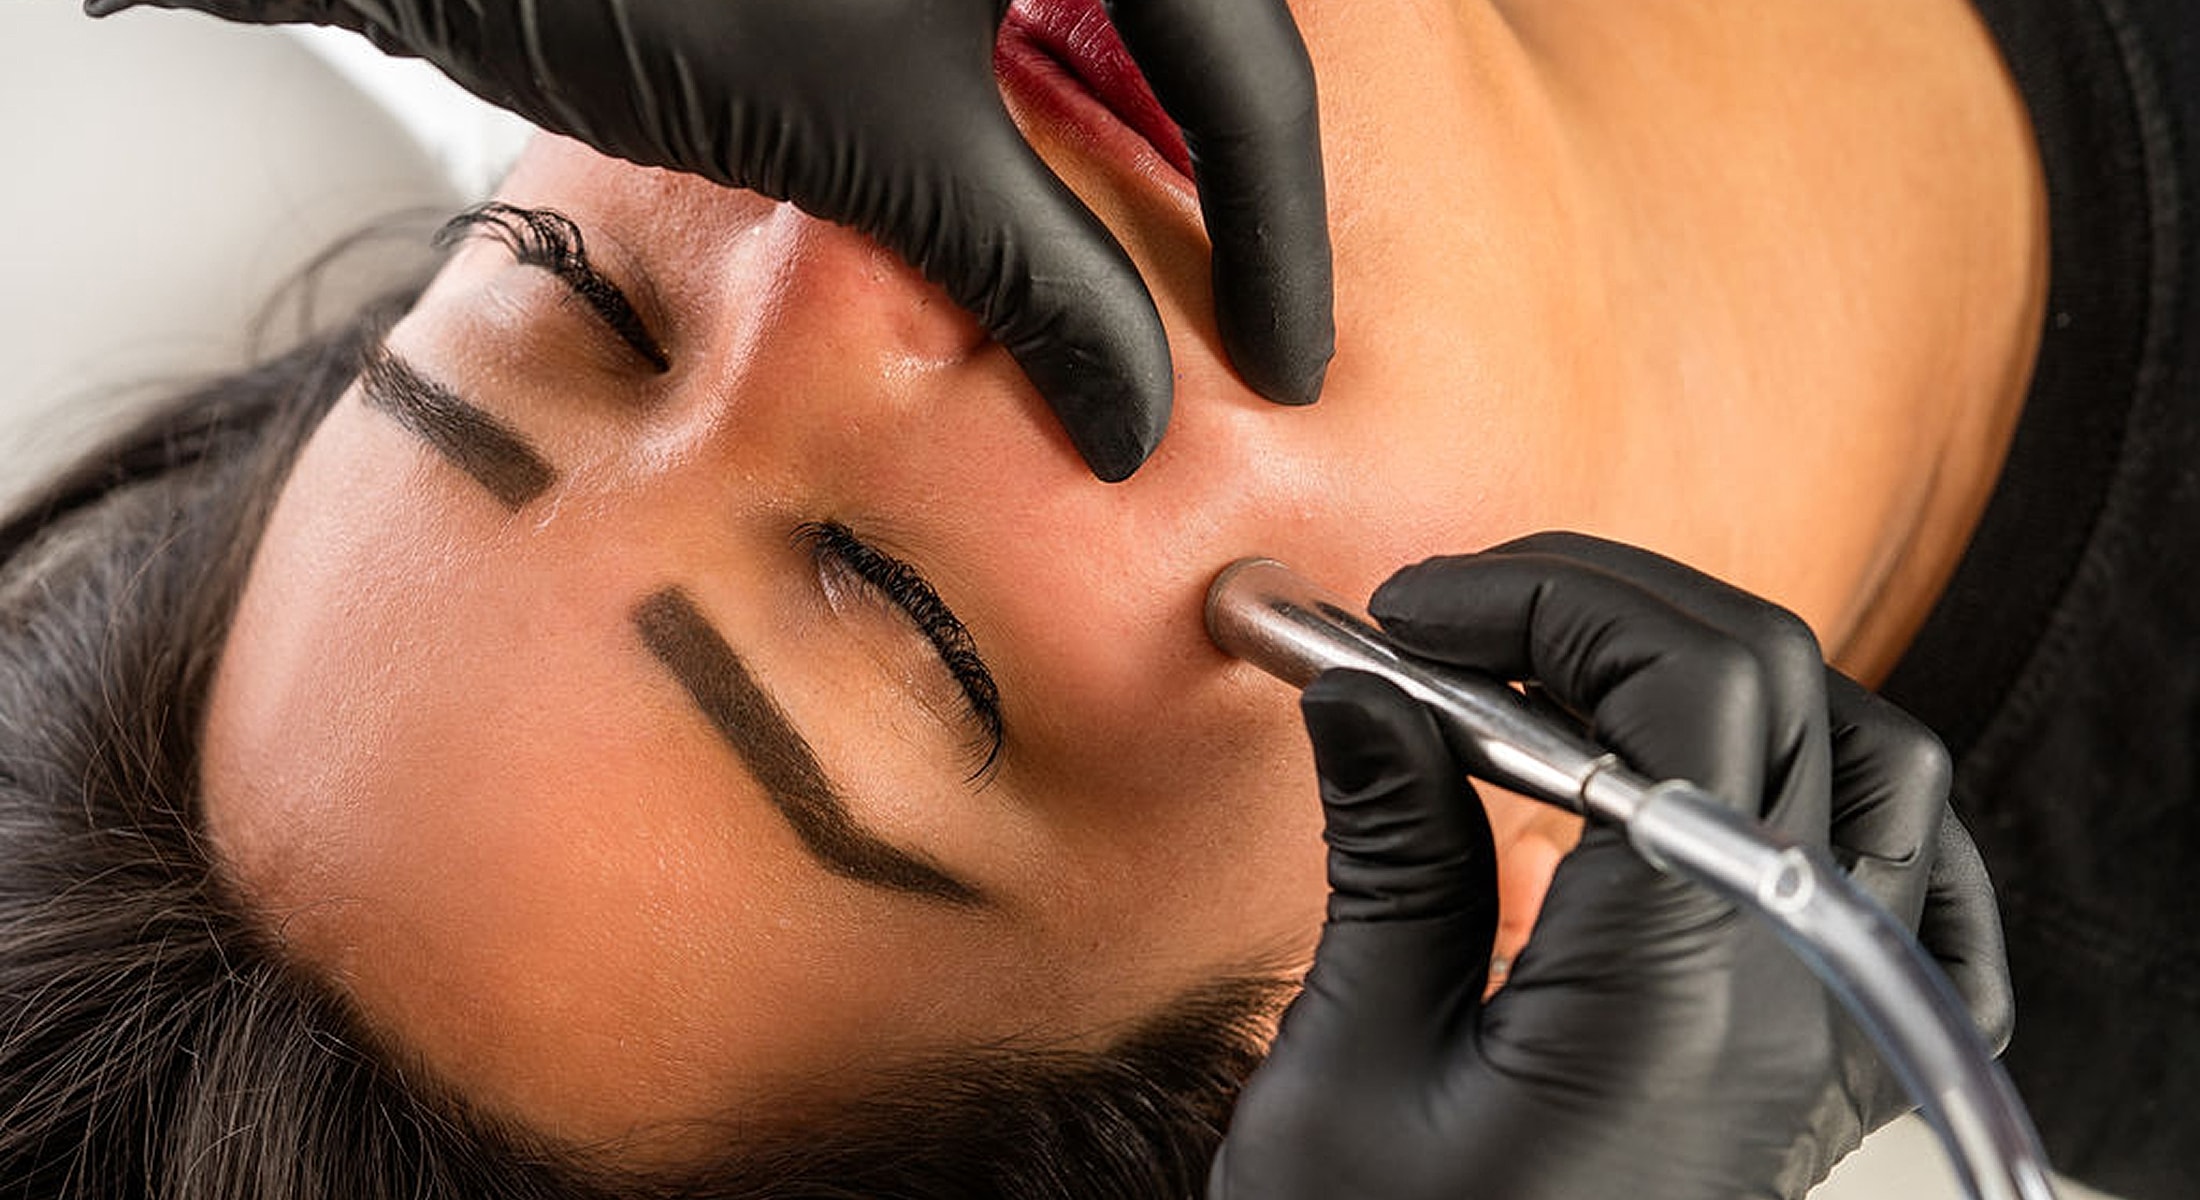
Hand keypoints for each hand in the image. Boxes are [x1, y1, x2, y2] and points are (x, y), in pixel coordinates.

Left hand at [86, 0, 1334, 481]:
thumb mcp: (878, 148)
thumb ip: (1039, 282)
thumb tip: (1140, 413)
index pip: (1248, 60)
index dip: (1278, 230)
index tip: (1293, 354)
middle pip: (1195, 30)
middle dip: (1215, 177)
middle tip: (1226, 319)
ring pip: (1109, 21)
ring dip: (1128, 149)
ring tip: (1134, 280)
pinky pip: (1017, 16)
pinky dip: (1035, 111)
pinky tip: (1020, 198)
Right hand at [1208, 533, 2012, 1199]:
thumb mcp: (1346, 1082)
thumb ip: (1388, 866)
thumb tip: (1369, 695)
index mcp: (1668, 992)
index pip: (1690, 688)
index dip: (1546, 601)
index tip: (1409, 615)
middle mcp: (1786, 999)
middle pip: (1778, 689)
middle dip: (1598, 611)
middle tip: (1450, 628)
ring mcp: (1822, 1037)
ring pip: (1870, 761)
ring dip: (1720, 680)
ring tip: (1569, 684)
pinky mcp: (1816, 1072)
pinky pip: (1916, 889)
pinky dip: (1839, 792)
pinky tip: (1735, 791)